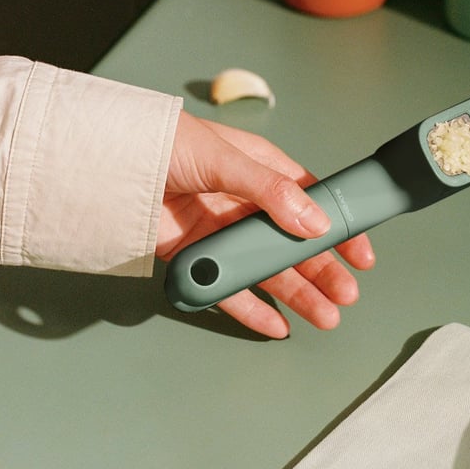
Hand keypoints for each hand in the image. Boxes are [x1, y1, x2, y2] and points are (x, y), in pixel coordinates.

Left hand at [157, 111, 374, 337]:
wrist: (110, 161)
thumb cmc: (168, 142)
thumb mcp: (227, 159)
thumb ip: (271, 191)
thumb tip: (314, 222)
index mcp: (261, 170)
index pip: (311, 201)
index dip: (337, 227)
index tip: (359, 253)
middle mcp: (245, 204)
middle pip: (294, 243)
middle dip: (323, 270)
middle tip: (346, 295)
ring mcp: (221, 232)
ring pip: (266, 269)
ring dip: (297, 293)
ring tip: (324, 317)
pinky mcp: (194, 256)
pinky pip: (227, 289)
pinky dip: (250, 308)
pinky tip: (276, 326)